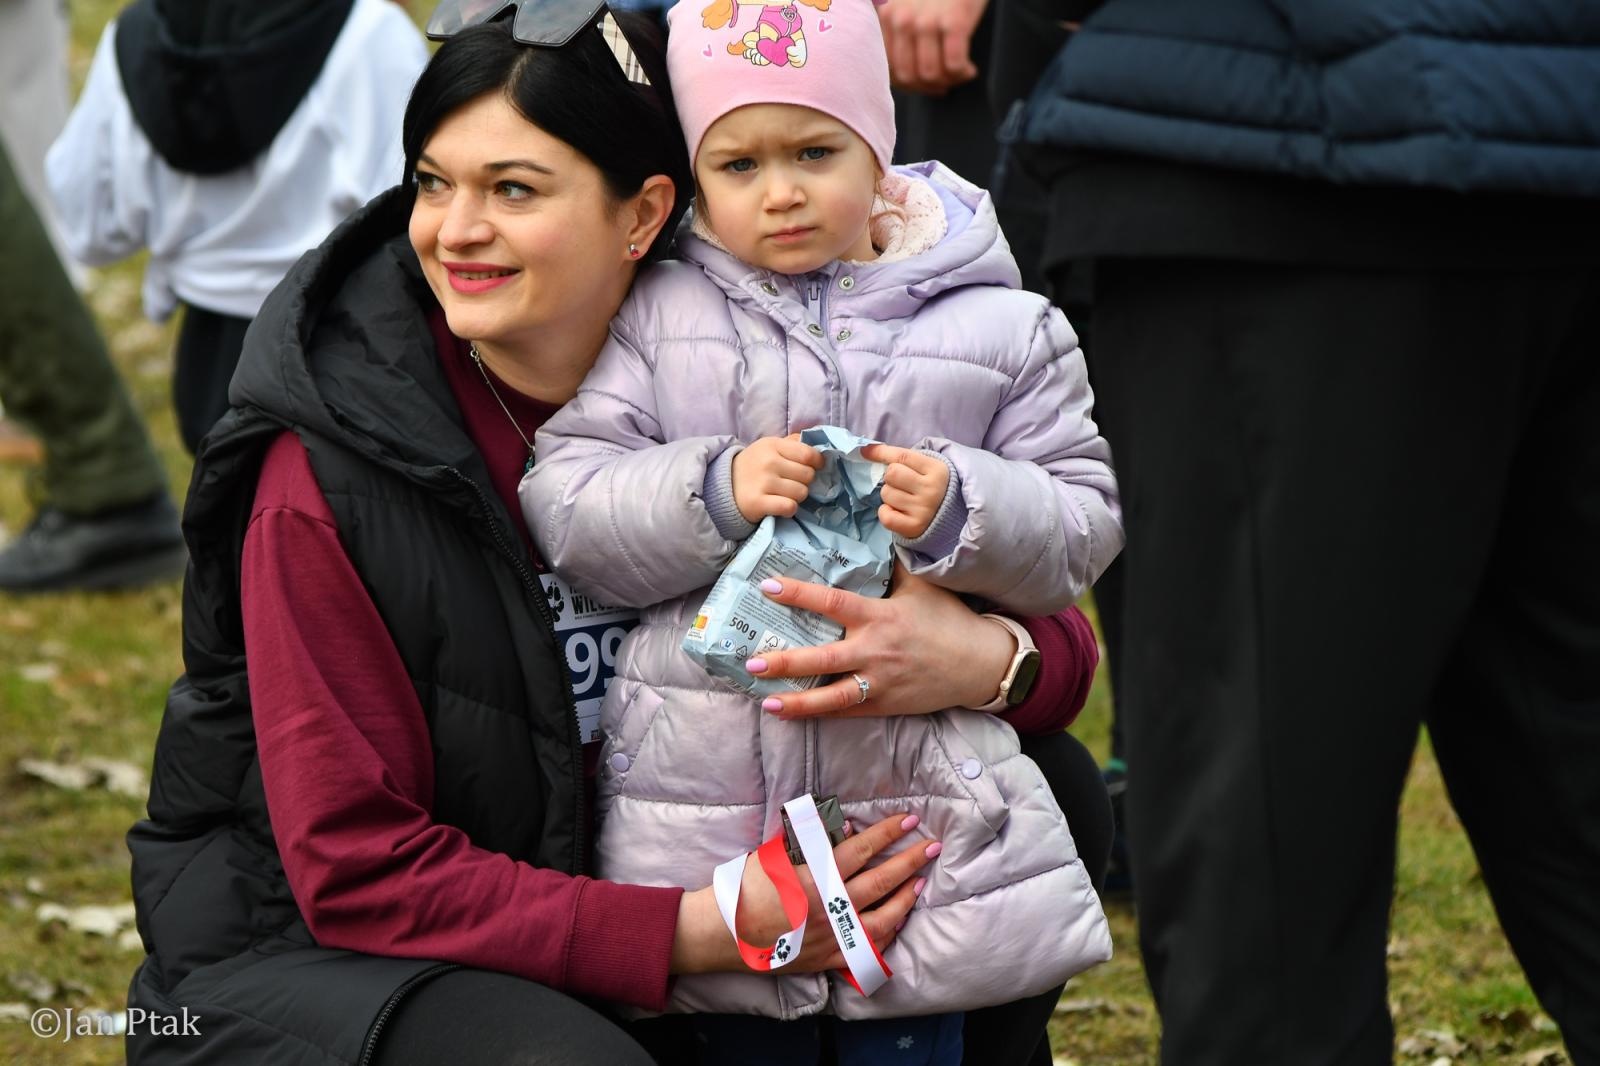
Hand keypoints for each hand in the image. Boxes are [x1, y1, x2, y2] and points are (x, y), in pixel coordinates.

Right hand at [671, 811, 937, 973]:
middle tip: (931, 846)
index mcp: (816, 877)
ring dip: (904, 898)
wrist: (722, 934)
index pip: (862, 849)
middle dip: (909, 861)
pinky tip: (896, 921)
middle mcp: (829, 908)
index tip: (909, 819)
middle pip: (880, 881)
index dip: (888, 832)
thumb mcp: (774, 855)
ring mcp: (832, 937)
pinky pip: (867, 949)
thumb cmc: (744, 888)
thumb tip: (848, 829)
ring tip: (918, 882)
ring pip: (882, 919)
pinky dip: (886, 934)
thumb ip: (811, 841)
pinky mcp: (829, 959)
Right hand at [732, 435, 822, 522]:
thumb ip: (792, 443)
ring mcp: (763, 482)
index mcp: (773, 445)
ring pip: (802, 493)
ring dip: (797, 496)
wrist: (723, 487)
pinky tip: (781, 506)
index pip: (808, 454)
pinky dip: (789, 509)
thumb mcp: (769, 447)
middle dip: (805, 481)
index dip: (817, 462)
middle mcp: (768, 462)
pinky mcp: (758, 502)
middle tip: (793, 483)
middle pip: (808, 475)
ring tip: (785, 494)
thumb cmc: (754, 466)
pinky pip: (789, 507)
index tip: (815, 467)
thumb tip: (818, 445)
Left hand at [745, 563, 1015, 716]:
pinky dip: (819, 713)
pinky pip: (847, 711)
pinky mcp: (885, 705)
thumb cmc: (949, 619)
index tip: (768, 586)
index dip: (799, 594)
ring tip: (765, 702)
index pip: (832, 602)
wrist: (980, 664)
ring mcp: (879, 683)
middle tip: (752, 663)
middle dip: (786, 662)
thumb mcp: (922, 585)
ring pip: (831, 696)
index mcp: (880, 617)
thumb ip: (890, 566)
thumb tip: (868, 534)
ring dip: (797, 700)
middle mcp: (876, 652)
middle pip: (824, 659)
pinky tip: (792, 713)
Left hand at [861, 444, 949, 539]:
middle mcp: (932, 489)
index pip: (902, 456)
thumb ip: (904, 457)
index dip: (880, 452)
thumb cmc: (931, 487)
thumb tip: (867, 449)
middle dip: (890, 478)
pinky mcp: (914, 527)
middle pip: (891, 474)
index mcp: (937, 469)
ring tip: (903, 500)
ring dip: (889, 496)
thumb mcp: (927, 467)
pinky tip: (897, 512)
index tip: (865, 451)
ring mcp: (923, 509)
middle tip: (901, 485)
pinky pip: (885, 516)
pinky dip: (886, 512)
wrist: (950, 519)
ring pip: (886, 494)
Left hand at [876, 0, 986, 94]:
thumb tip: (907, 78)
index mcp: (886, 17)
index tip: (927, 85)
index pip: (889, 70)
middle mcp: (901, 20)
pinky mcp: (954, 20)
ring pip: (931, 74)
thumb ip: (898, 33)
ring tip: (959, 74)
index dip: (910, 85)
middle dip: (929, 87)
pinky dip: (962, 73)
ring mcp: (926, 21)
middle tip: (946, 82)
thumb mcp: (906, 4)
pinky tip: (969, 68)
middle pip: (910, 77)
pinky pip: (954, 64)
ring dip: (948, 81)